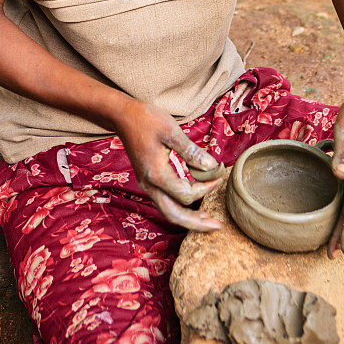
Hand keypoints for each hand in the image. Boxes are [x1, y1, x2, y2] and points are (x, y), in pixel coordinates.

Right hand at [116, 99, 222, 231]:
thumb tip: (212, 167)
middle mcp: (150, 185)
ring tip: (208, 220)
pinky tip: (193, 204)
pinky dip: (181, 207)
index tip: (219, 176)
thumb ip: (192, 152)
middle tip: (218, 226)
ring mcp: (148, 185)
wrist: (124, 117)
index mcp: (156, 174)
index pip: (186, 194)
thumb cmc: (147, 120)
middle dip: (197, 223)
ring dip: (189, 219)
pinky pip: (166, 201)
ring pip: (169, 212)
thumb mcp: (172, 131)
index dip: (205, 188)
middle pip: (174, 215)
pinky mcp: (149, 181)